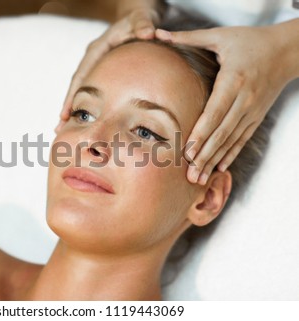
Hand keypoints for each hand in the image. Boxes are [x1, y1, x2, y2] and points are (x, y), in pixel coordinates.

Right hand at [57, 6, 159, 132]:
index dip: (72, 95)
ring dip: (73, 107)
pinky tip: (86, 120)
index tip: (65, 113)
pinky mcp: (103, 70)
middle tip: (58, 128)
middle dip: (67, 106)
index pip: (81, 75)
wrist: (140, 17)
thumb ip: (143, 24)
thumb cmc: (140, 18)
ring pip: (81, 88)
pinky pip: (92, 88)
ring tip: (64, 129)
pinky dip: (87, 104)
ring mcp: (96, 65)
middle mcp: (93, 58)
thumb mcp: (142, 17)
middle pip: (76, 85)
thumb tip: (149, 33)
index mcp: (97, 49)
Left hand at [156, 24, 294, 184]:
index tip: (188, 151)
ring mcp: (252, 110)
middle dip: (205, 155)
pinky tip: (220, 168)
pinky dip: (231, 154)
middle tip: (190, 175)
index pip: (215, 112)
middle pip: (222, 132)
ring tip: (200, 178)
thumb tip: (160, 33)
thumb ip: (190, 37)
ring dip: (215, 160)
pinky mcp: (257, 116)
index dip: (201, 133)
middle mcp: (245, 99)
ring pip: (231, 140)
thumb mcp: (221, 35)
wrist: (287, 50)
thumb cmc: (251, 41)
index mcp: (234, 80)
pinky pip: (242, 139)